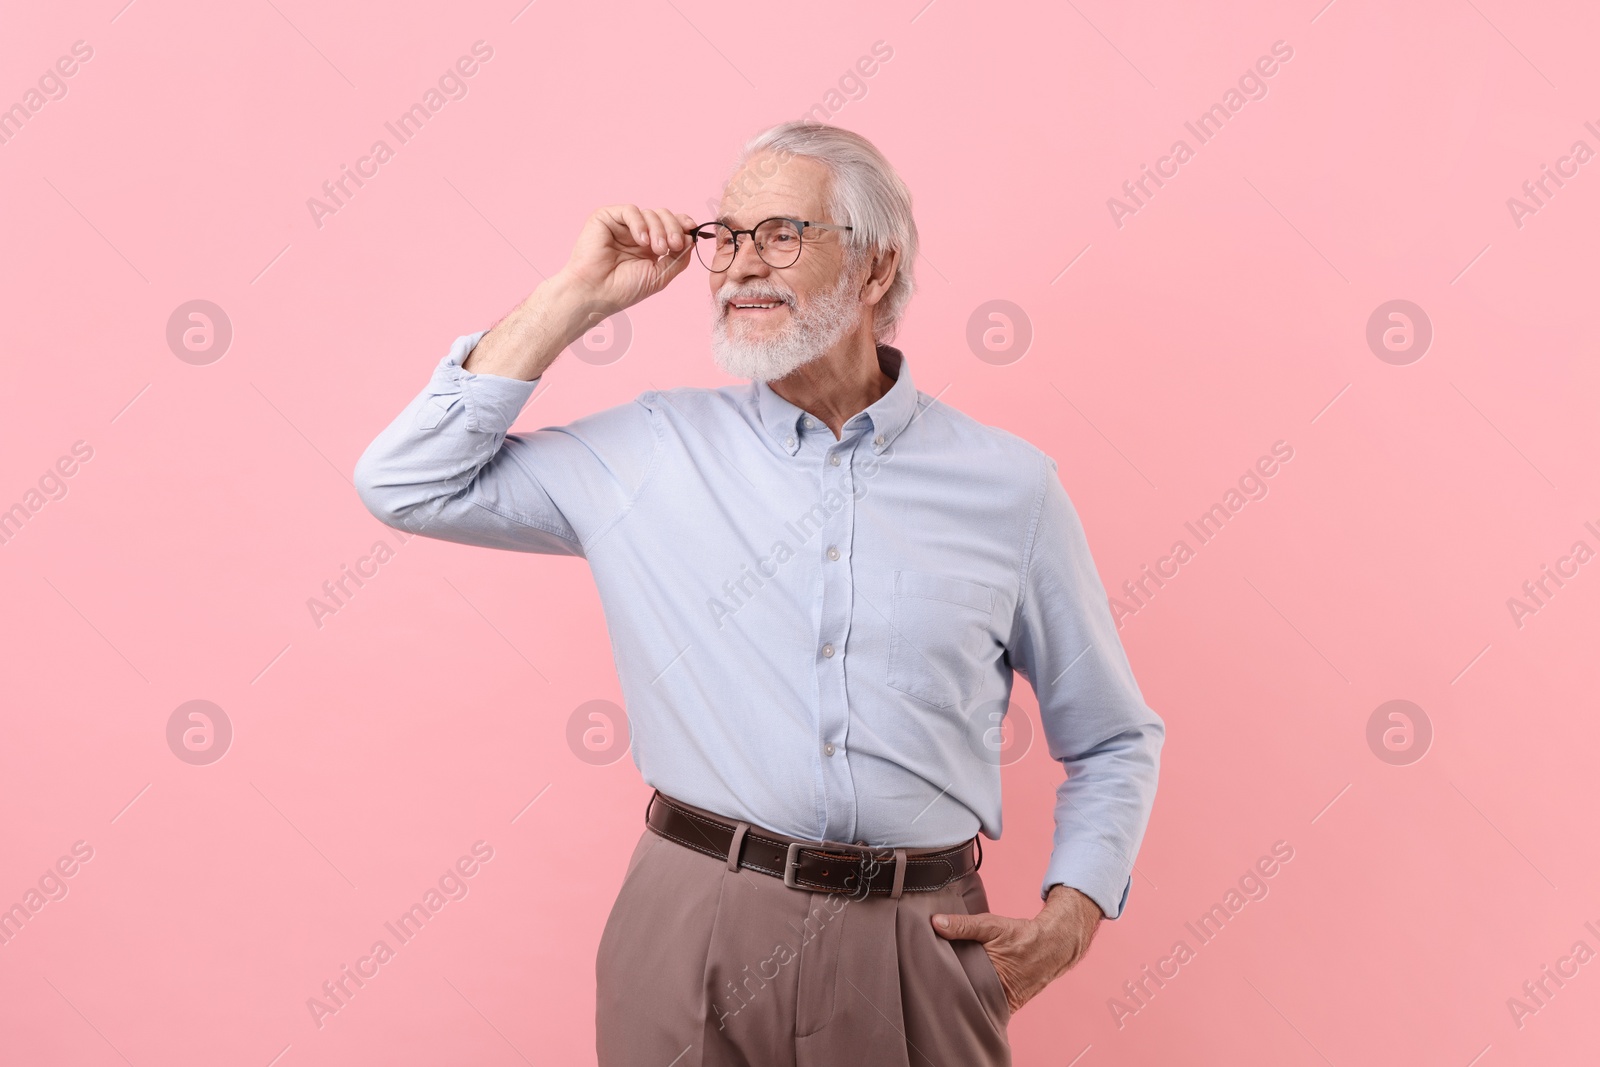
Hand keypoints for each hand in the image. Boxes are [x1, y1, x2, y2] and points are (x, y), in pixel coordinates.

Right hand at [558, 204, 699, 318]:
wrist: (595, 293)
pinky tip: (641, 241)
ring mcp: (621, 225)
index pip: (670, 225)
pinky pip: (630, 211)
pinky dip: (640, 224)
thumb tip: (691, 238)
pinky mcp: (605, 218)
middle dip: (673, 228)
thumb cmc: (623, 289)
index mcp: (648, 246)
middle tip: (673, 245)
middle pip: (663, 216)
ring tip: (656, 250)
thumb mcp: (659, 276)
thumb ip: (678, 258)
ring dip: (658, 230)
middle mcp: (636, 233)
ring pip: (649, 213)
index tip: (691, 229)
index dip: (682, 224)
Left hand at [931, 884, 1102, 1013]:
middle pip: (965, 997)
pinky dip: (977, 999)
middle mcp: (997, 996)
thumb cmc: (1021, 935)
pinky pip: (987, 1005)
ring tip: (943, 989)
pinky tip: (963, 993)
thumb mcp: (991, 925)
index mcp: (991, 977)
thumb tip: (935, 922)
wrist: (1053, 946)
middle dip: (950, 991)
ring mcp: (1004, 1003)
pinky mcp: (1008, 1005)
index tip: (926, 976)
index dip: (942, 982)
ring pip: (976, 1002)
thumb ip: (963, 925)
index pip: (958, 986)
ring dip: (963, 995)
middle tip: (930, 983)